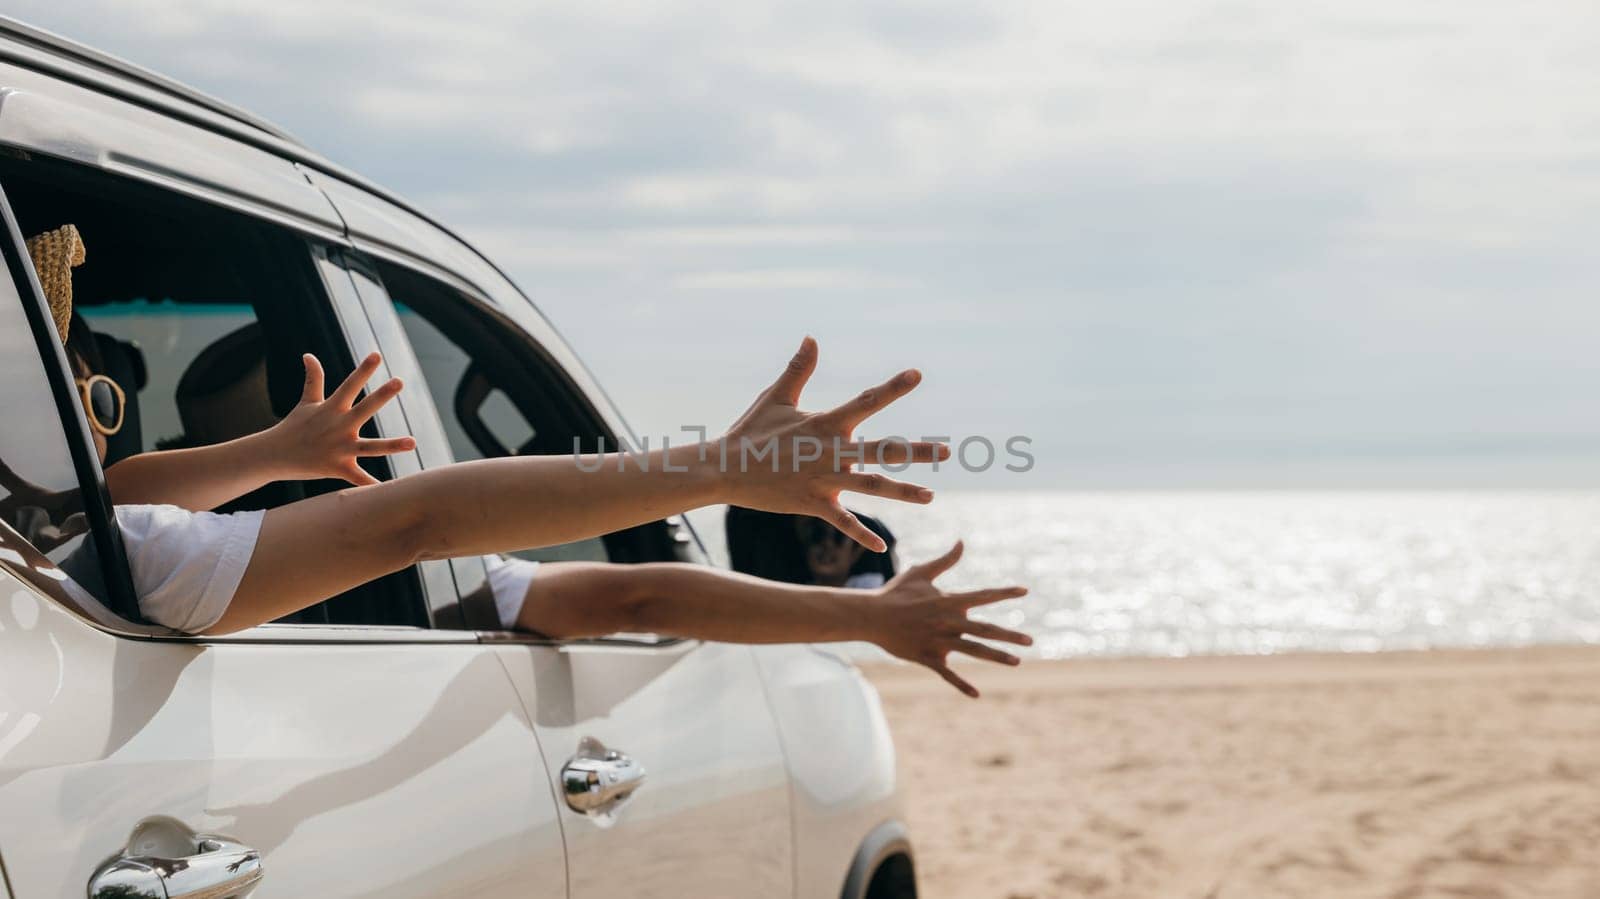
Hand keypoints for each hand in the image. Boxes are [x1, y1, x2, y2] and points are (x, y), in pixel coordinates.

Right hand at [261, 353, 416, 485]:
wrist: (273, 455)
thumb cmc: (293, 427)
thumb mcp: (306, 402)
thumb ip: (313, 379)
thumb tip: (308, 354)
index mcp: (332, 408)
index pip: (350, 385)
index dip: (363, 369)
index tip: (377, 354)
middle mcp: (338, 426)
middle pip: (364, 409)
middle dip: (381, 396)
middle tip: (399, 382)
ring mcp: (338, 448)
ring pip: (370, 447)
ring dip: (391, 446)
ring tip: (413, 442)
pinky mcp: (337, 468)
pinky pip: (358, 479)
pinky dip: (370, 485)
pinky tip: (388, 490)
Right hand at [719, 337, 949, 549]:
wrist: (724, 469)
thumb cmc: (751, 431)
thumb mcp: (776, 397)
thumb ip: (798, 369)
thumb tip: (811, 337)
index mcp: (825, 423)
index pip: (866, 402)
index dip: (892, 387)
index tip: (917, 374)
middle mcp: (831, 451)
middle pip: (882, 450)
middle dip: (917, 451)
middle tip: (948, 451)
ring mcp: (823, 479)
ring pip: (872, 487)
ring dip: (903, 492)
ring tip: (930, 497)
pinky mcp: (812, 503)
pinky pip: (843, 522)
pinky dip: (861, 535)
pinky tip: (882, 548)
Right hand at [864, 541, 1030, 697]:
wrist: (871, 616)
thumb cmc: (896, 592)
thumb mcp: (921, 573)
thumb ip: (945, 561)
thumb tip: (961, 542)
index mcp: (948, 601)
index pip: (983, 595)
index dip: (1004, 593)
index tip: (1024, 591)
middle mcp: (948, 622)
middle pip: (985, 629)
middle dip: (1009, 635)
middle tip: (1030, 641)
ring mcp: (939, 641)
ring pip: (973, 650)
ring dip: (996, 657)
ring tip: (1017, 662)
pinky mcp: (928, 657)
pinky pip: (948, 673)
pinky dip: (961, 684)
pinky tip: (976, 694)